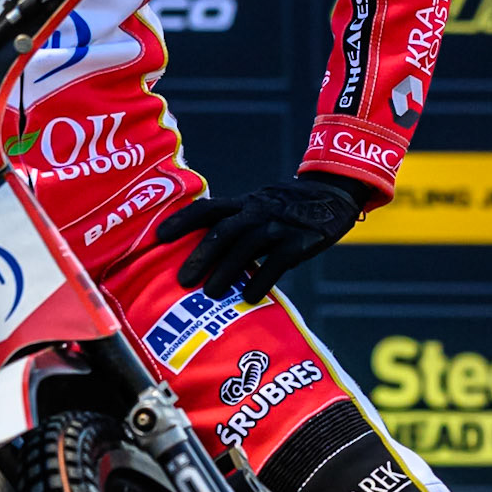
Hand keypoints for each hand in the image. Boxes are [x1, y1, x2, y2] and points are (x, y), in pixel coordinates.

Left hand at [154, 174, 363, 303]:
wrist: (332, 194)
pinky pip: (277, 261)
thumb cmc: (286, 208)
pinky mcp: (299, 240)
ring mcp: (278, 224)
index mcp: (243, 204)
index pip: (207, 208)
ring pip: (246, 245)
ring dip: (226, 271)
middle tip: (183, 280)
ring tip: (211, 294)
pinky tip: (249, 297)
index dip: (182, 221)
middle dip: (201, 254)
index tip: (160, 237)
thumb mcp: (258, 207)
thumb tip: (202, 257)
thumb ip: (235, 226)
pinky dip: (261, 280)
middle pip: (223, 230)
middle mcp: (257, 211)